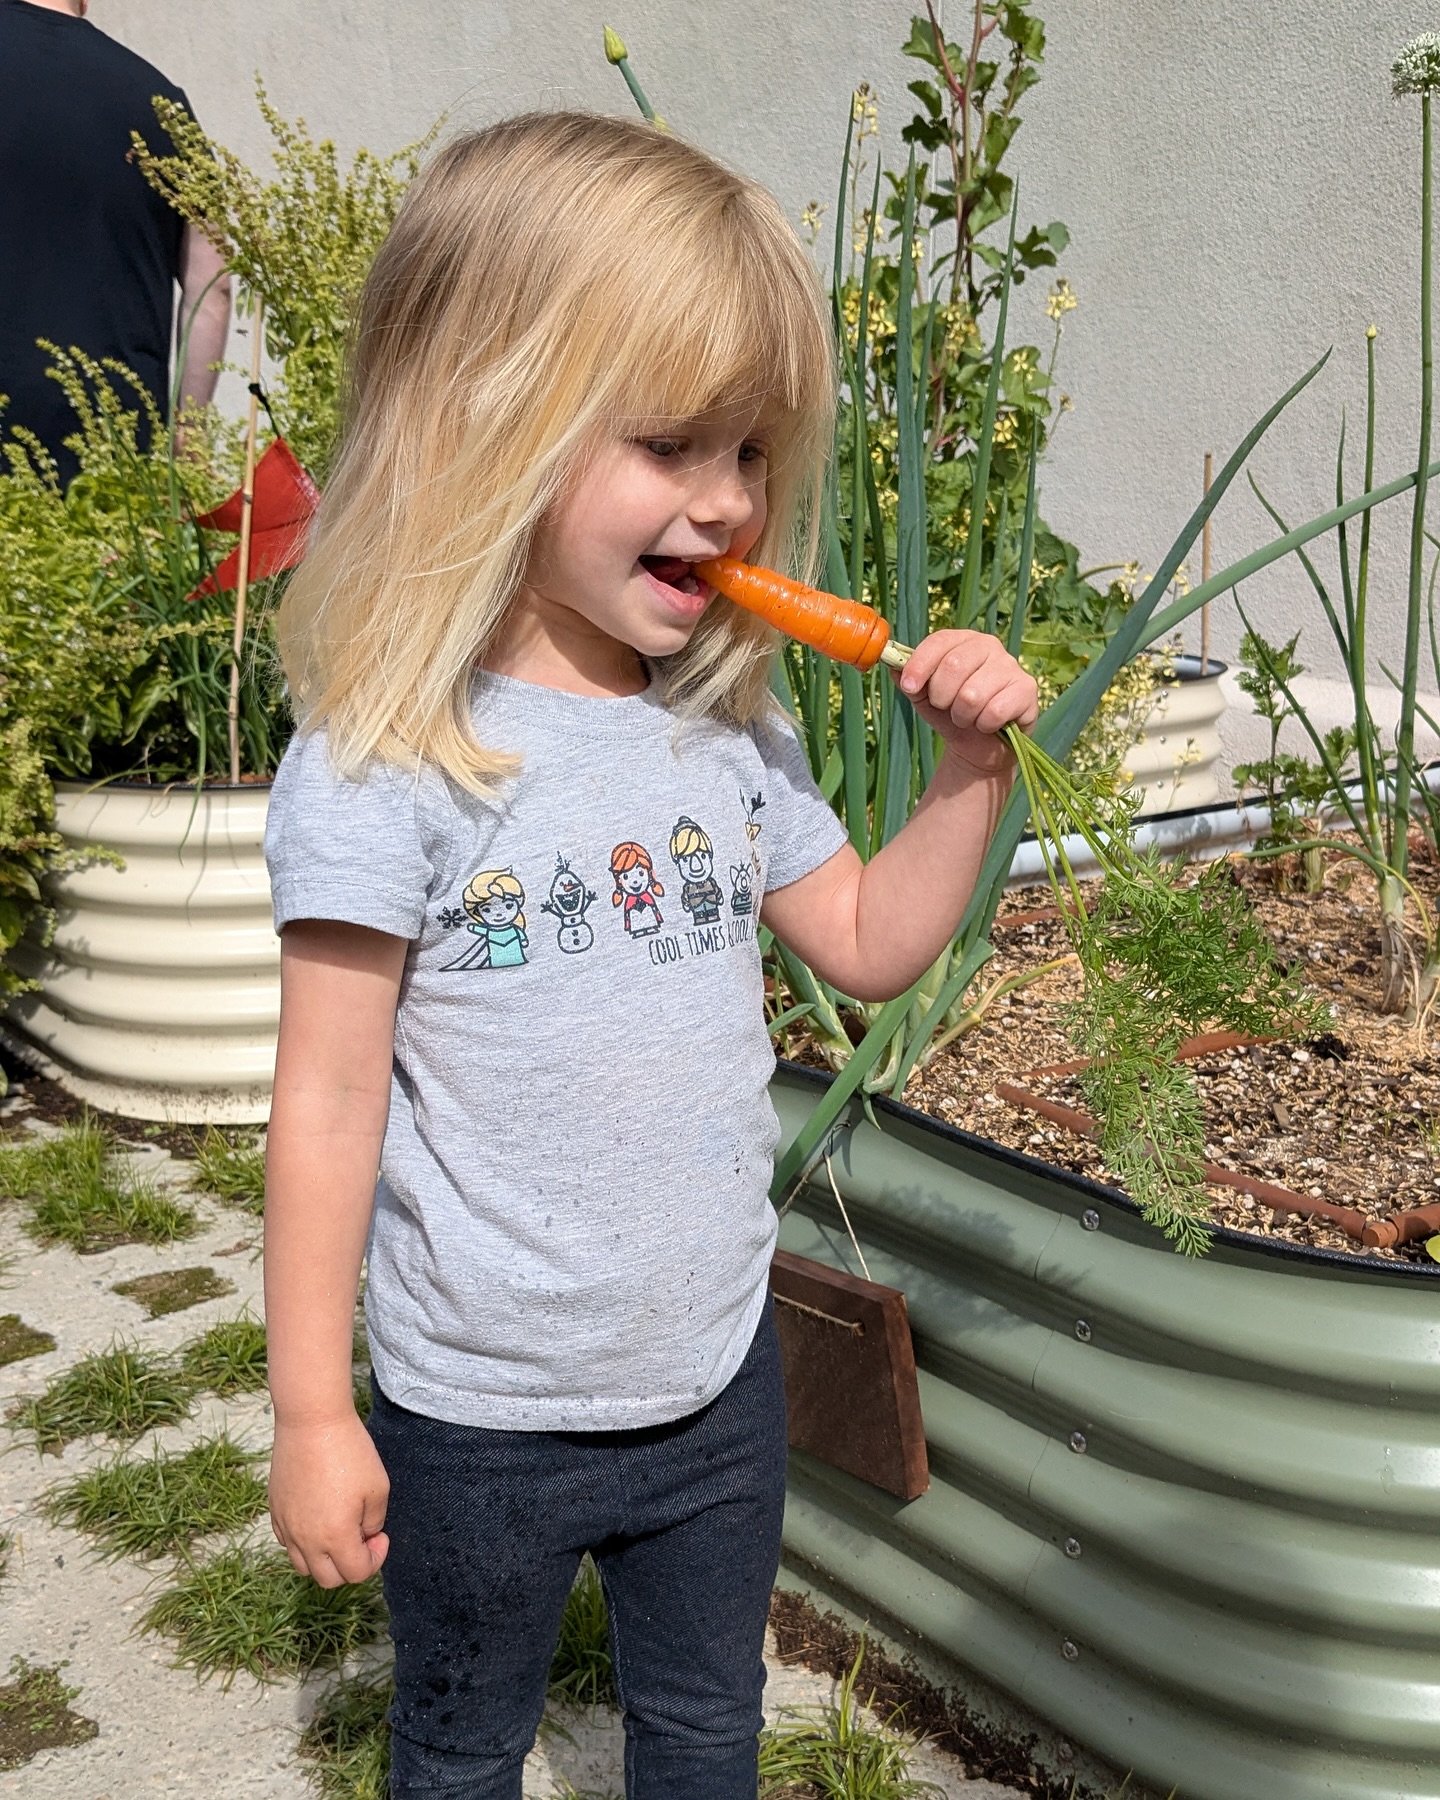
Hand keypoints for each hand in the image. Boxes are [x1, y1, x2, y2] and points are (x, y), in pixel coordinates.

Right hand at [269, 1411, 389, 1587]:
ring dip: (324, 1559)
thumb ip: (374, 1521)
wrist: (312, 1422)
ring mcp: (286, 1527)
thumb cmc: (349, 1451)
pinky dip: (303, 1543)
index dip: (375, 1558)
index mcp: (335, 1537)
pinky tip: (318, 1517)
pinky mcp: (275, 1511)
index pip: (356, 1573)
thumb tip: (365, 1535)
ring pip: (304, 1566)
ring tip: (339, 1531)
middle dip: (350, 1565)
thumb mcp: (377, 1487)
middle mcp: (306, 1539)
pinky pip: (287, 1543)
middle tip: (362, 1537)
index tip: (380, 1535)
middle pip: (328, 1579)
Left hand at [896, 629, 1038, 771]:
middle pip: (953, 665)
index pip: (939, 641)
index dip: (920, 665)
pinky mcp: (1027, 690)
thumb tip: (891, 663)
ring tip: (967, 718)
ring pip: (972, 694)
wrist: (978, 746)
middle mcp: (990, 646)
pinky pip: (995, 711)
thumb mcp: (923, 696)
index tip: (909, 687)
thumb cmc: (950, 714)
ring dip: (962, 715)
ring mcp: (1011, 666)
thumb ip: (907, 678)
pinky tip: (987, 724)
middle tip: (946, 708)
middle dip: (941, 697)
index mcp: (963, 640)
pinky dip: (983, 725)